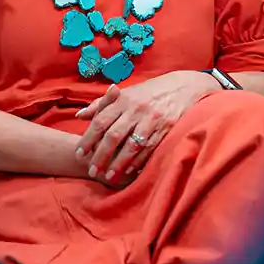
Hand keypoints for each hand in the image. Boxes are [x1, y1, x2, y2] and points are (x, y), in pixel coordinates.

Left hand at [75, 72, 217, 185]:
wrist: (183, 87)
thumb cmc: (149, 93)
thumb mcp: (126, 93)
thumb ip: (101, 105)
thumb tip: (80, 116)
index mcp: (122, 100)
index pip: (100, 121)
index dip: (88, 139)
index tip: (79, 154)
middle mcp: (135, 109)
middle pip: (113, 136)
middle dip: (101, 155)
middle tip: (92, 170)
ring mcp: (151, 119)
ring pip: (131, 145)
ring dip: (119, 163)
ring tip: (109, 176)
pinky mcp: (166, 128)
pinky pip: (150, 148)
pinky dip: (139, 161)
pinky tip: (130, 171)